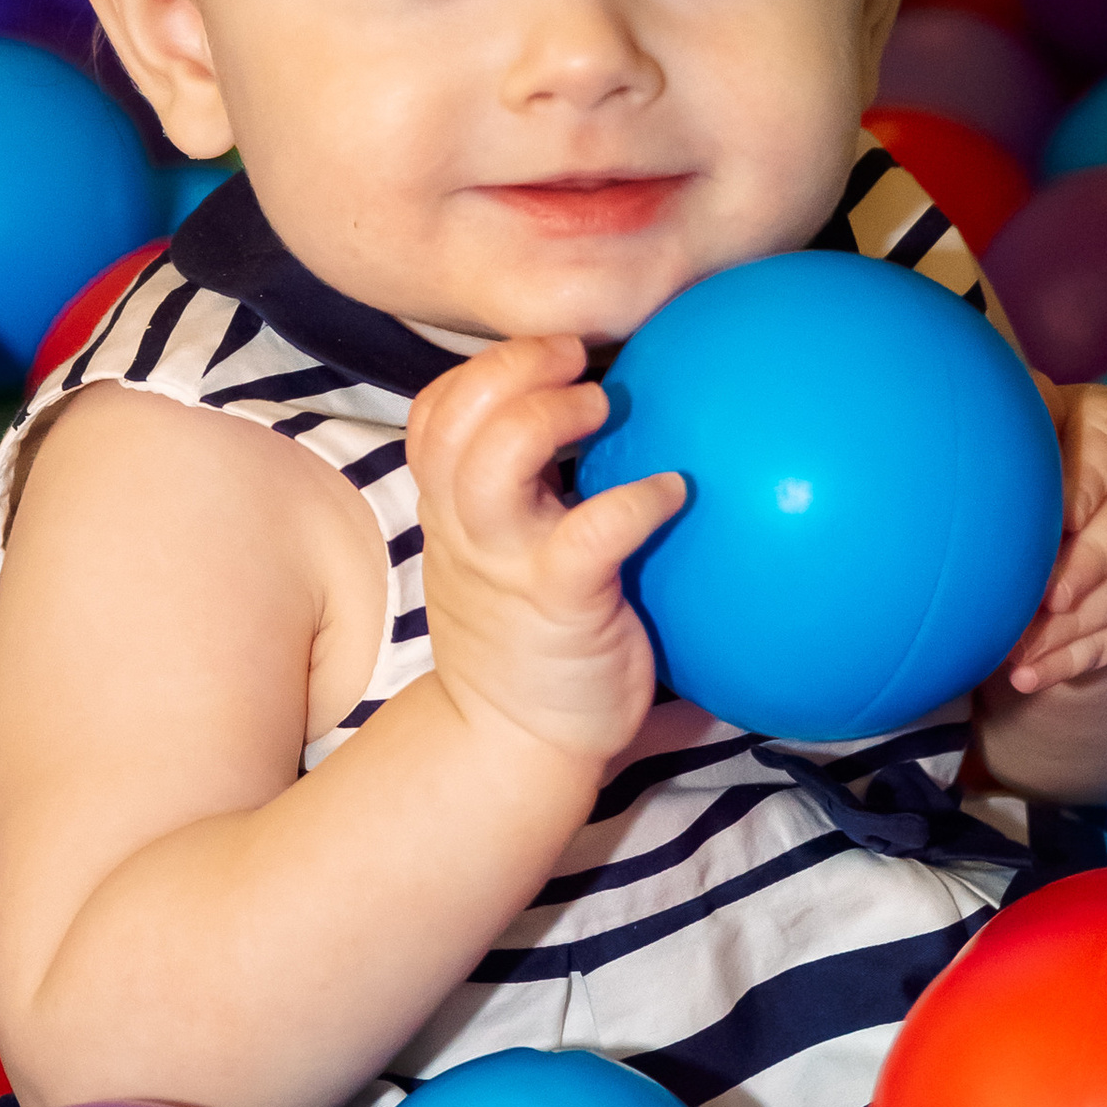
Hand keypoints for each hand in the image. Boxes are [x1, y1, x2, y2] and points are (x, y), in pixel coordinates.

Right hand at [406, 335, 676, 768]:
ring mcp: (508, 565)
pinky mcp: (561, 604)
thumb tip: (603, 421)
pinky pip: (593, 532)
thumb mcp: (495, 562)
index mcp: (452, 516)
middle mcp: (467, 531)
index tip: (541, 358)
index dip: (479, 372)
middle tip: (577, 358)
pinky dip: (636, 497)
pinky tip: (673, 490)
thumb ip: (519, 499)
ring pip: (496, 460)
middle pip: (455, 418)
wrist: (511, 748)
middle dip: (513, 367)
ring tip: (605, 404)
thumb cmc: (526, 644)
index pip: (433, 417)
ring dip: (551, 413)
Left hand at [1001, 382, 1106, 694]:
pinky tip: (1031, 674)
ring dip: (1079, 625)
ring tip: (1023, 651)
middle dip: (1093, 565)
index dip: (1086, 488)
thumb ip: (1023, 415)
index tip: (1058, 520)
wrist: (1080, 490)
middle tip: (1049, 597)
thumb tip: (995, 408)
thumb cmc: (1040, 448)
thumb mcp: (1034, 421)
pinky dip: (1078, 658)